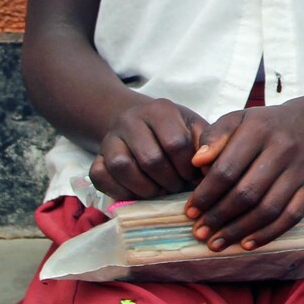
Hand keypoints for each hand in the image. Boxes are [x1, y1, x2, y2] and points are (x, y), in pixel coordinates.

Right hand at [89, 98, 208, 200]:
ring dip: (146, 188)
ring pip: (123, 167)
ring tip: (161, 192)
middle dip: (169, 181)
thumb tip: (208, 170)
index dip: (187, 167)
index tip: (194, 177)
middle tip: (178, 188)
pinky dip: (120, 191)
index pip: (176, 143)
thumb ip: (206, 144)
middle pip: (150, 158)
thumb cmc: (176, 130)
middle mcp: (130, 119)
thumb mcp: (195, 128)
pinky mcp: (95, 157)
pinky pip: (101, 177)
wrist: (142, 125)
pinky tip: (138, 194)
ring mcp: (110, 138)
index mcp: (160, 109)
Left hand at [184, 103, 303, 251]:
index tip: (190, 212)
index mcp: (259, 129)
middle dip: (219, 217)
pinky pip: (291, 216)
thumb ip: (214, 137)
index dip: (205, 195)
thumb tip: (196, 163)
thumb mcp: (237, 120)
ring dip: (239, 230)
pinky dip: (268, 234)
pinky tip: (247, 244)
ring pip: (268, 208)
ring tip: (216, 243)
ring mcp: (300, 169)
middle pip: (247, 192)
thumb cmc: (264, 126)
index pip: (227, 169)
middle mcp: (283, 148)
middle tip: (199, 232)